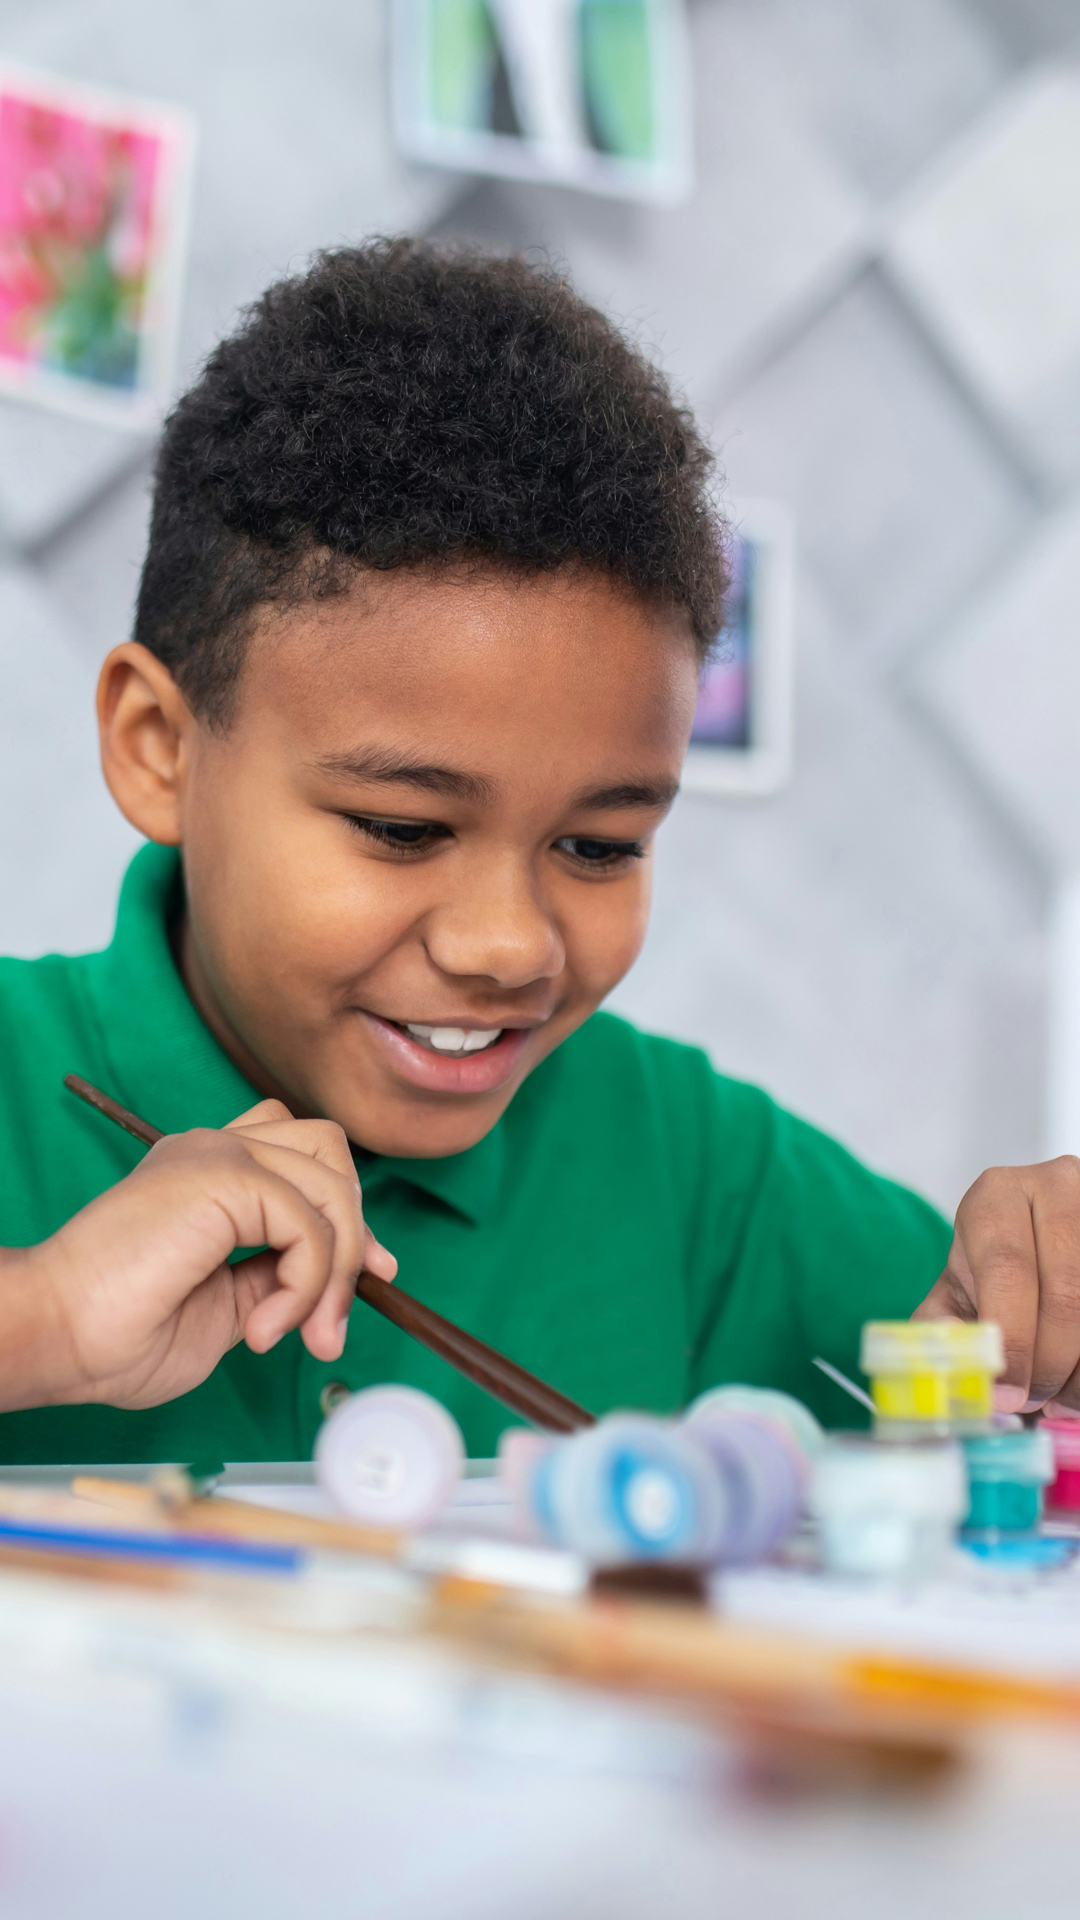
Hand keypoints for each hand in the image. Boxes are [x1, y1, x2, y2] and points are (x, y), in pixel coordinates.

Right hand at [3, 1099, 395, 1411]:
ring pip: (331, 1186)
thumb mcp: (226, 1308)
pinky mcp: (223, 1175)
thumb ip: (274, 1279)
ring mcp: (218, 1153)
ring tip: (302, 1333)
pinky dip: (307, 1285)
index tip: (372, 1274)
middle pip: (329, 1151)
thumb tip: (330, 1286)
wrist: (58, 1335)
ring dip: (336, 1273)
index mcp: (208, 1172)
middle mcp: (215, 1148)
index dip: (347, 1211)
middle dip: (356, 1230)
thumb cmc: (118, 1333)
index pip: (303, 1157)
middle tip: (339, 1313)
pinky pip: (310, 1226)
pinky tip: (265, 1328)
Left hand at [913, 1157, 1079, 1413]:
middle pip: (1064, 1293)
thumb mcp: (955, 1288)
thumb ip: (943, 1328)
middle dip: (1050, 1364)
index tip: (1009, 1394)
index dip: (1012, 1340)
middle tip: (1034, 1400)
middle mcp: (1055, 1187)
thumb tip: (960, 1369)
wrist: (1034, 1240)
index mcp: (997, 1195)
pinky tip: (1076, 1380)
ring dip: (1078, 1369)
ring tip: (1058, 1396)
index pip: (1007, 1269)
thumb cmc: (990, 1269)